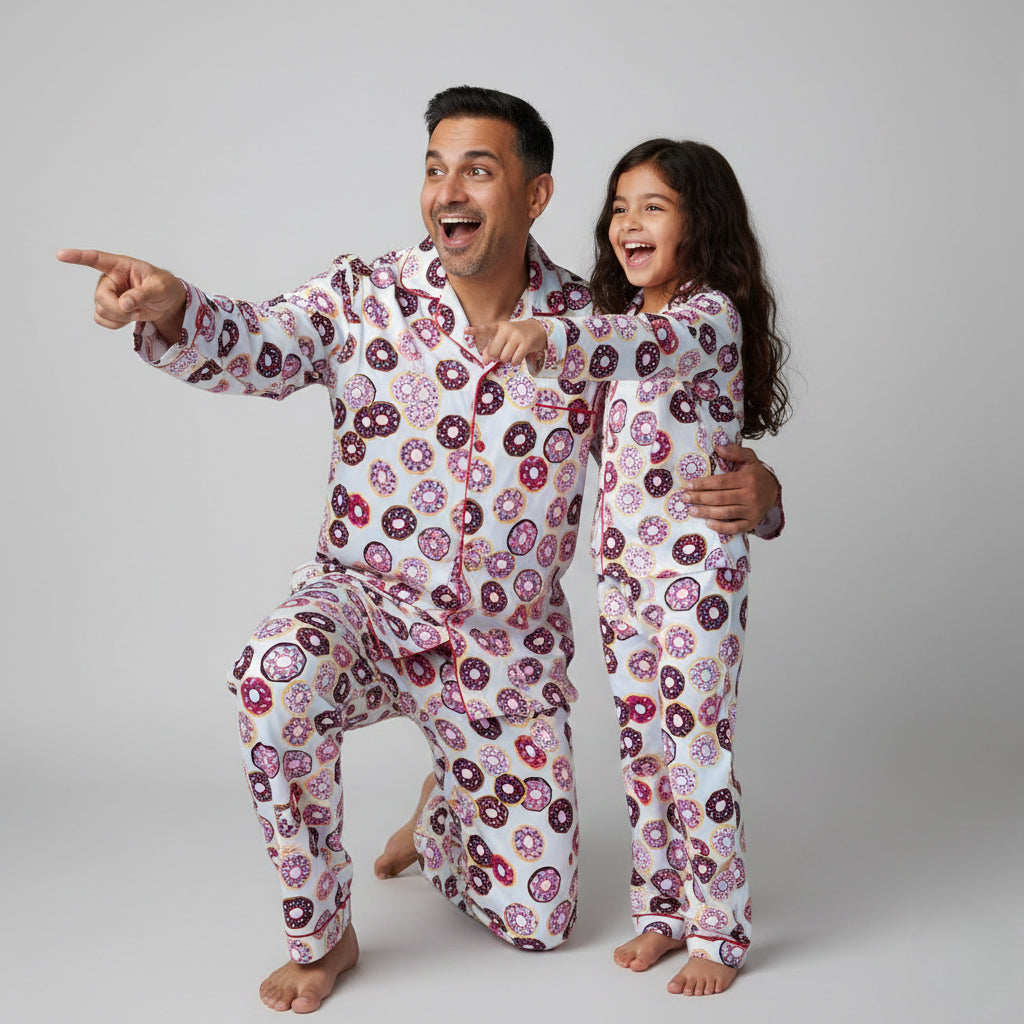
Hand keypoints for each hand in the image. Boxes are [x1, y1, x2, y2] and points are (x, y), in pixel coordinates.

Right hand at [56, 248, 185, 337]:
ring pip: (101, 310)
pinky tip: (128, 317)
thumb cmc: (163, 287)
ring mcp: (106, 294)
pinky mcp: (106, 308)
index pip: (96, 259)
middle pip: (101, 297)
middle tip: (136, 310)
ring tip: (136, 311)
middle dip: (118, 309)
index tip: (61, 255)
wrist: (166, 302)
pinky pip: (102, 320)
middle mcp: (109, 279)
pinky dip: (116, 324)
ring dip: (120, 317)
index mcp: (120, 266)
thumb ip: (142, 294)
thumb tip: (123, 304)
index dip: (78, 257)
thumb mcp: (160, 288)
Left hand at [465, 320, 546, 367]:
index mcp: (498, 327)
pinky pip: (514, 360)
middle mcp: (506, 329)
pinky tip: (518, 356)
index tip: (465, 330)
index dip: (474, 330)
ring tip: (512, 352)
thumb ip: (491, 348)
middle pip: (493, 352)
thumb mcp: (503, 338)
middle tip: (503, 353)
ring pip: (504, 358)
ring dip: (507, 360)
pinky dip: (515, 362)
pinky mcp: (525, 344)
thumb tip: (485, 361)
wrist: (537, 329)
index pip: (485, 329)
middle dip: (497, 357)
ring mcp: (516, 336)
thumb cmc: (515, 336)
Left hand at [682, 443, 779, 534]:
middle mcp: (751, 495)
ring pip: (725, 513)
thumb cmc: (756, 474)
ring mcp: (752, 510)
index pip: (721, 482)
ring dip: (706, 512)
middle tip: (685, 498)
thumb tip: (718, 447)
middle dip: (700, 498)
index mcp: (748, 478)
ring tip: (691, 510)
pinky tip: (708, 523)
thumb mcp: (749, 458)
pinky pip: (734, 527)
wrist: (774, 491)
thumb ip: (735, 452)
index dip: (703, 484)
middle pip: (720, 498)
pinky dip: (721, 527)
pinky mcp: (752, 522)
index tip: (688, 485)